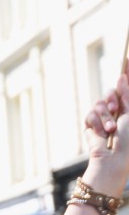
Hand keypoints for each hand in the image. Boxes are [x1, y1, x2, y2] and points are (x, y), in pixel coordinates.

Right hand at [83, 71, 128, 193]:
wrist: (113, 158)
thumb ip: (127, 93)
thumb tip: (121, 77)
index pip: (127, 87)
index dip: (127, 71)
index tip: (126, 57)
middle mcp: (118, 110)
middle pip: (111, 92)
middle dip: (112, 98)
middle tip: (115, 108)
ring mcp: (104, 117)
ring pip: (99, 103)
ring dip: (104, 116)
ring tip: (110, 129)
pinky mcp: (91, 125)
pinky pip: (90, 115)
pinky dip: (96, 124)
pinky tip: (101, 133)